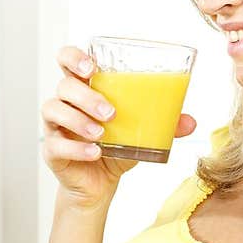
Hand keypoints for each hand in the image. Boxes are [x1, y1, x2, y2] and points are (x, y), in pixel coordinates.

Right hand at [41, 46, 196, 210]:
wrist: (100, 184)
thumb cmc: (115, 148)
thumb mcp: (141, 133)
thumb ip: (164, 124)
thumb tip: (191, 122)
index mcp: (85, 88)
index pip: (67, 59)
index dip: (74, 57)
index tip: (92, 67)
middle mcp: (66, 103)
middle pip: (63, 85)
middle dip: (86, 95)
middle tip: (111, 112)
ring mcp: (55, 126)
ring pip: (53, 110)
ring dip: (79, 120)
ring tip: (102, 134)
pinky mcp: (52, 150)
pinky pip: (55, 144)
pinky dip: (76, 148)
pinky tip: (95, 153)